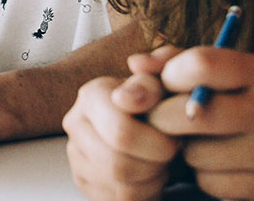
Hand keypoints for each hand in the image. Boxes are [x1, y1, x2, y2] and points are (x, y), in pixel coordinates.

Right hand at [63, 47, 181, 200]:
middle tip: (172, 153)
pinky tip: (150, 175)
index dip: (159, 142)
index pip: (121, 132)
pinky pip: (116, 199)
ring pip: (119, 186)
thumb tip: (136, 66)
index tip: (176, 136)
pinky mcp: (83, 179)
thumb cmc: (164, 100)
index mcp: (92, 94)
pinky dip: (143, 193)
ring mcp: (76, 154)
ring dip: (152, 179)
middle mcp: (76, 123)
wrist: (154, 119)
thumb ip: (160, 65)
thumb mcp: (169, 77)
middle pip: (119, 164)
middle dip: (156, 164)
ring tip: (162, 161)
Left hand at [147, 47, 253, 200]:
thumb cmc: (249, 94)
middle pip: (190, 115)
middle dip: (163, 117)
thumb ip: (174, 60)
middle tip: (163, 117)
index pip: (201, 65)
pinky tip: (217, 162)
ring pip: (195, 154)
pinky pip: (209, 182)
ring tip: (199, 140)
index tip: (166, 84)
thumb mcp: (224, 68)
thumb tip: (135, 65)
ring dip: (185, 149)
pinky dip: (202, 174)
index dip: (170, 75)